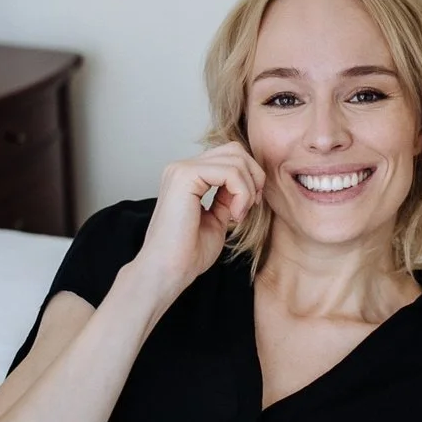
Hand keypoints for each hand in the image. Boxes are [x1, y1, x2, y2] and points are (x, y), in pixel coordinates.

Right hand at [139, 141, 266, 291]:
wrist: (168, 271)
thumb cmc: (189, 253)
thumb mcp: (217, 218)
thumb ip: (227, 196)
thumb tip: (247, 180)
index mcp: (187, 176)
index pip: (229, 156)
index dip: (249, 177)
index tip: (248, 207)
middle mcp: (181, 168)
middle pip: (235, 150)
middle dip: (253, 176)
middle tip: (249, 207)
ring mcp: (181, 169)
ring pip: (235, 158)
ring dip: (248, 189)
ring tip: (238, 215)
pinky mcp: (185, 176)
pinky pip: (230, 171)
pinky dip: (242, 192)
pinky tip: (234, 214)